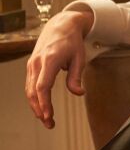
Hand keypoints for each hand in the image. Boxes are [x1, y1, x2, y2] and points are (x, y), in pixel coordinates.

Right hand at [26, 9, 91, 128]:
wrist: (60, 26)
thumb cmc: (72, 42)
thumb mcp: (79, 59)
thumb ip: (76, 77)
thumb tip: (79, 93)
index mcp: (49, 61)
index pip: (43, 87)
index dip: (44, 103)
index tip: (49, 116)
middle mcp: (37, 63)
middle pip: (33, 91)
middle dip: (40, 109)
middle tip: (49, 124)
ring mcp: (32, 64)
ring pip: (29, 89)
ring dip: (36, 106)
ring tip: (45, 119)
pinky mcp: (32, 65)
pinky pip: (30, 84)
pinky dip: (34, 97)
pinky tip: (41, 107)